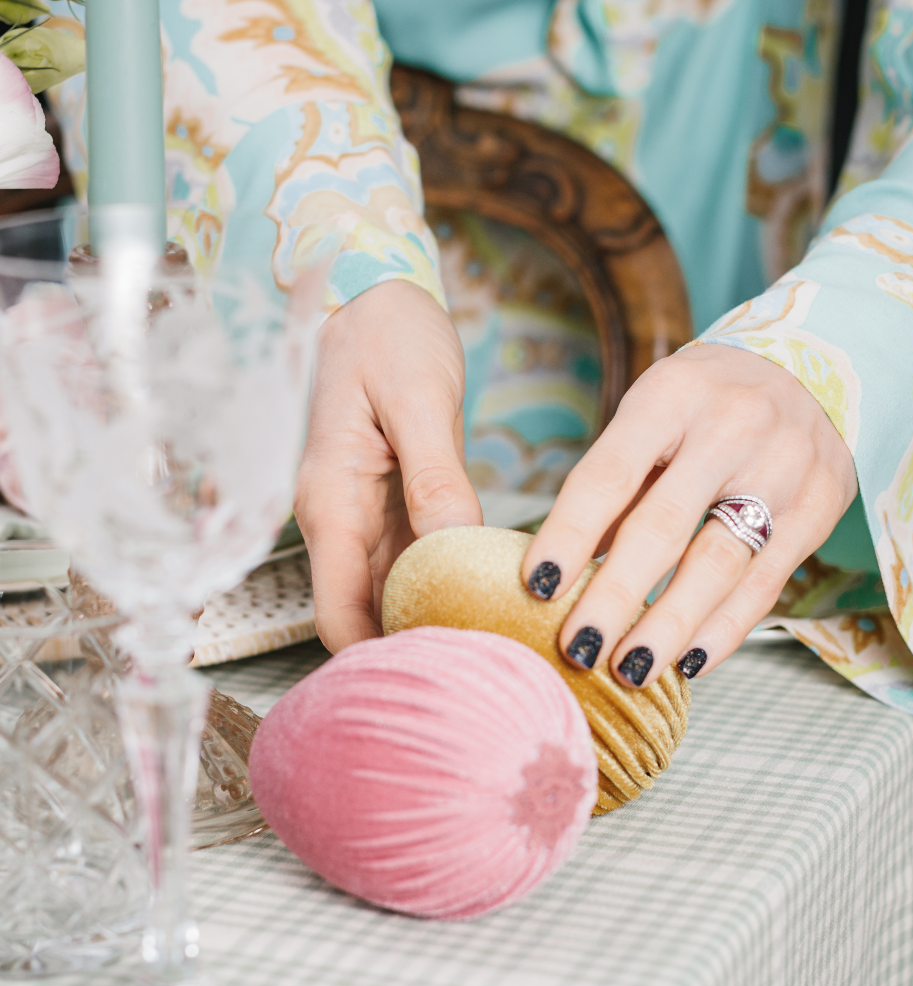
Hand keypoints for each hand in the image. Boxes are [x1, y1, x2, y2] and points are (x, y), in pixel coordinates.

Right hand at [294, 280, 481, 650]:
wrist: (375, 295)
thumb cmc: (386, 334)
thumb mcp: (416, 400)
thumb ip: (434, 478)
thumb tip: (454, 549)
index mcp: (331, 503)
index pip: (338, 615)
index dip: (379, 657)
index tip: (441, 678)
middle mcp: (342, 522)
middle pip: (367, 616)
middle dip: (415, 650)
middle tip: (486, 673)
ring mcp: (368, 517)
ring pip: (394, 595)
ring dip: (436, 622)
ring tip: (498, 646)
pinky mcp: (396, 505)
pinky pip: (417, 563)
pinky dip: (448, 585)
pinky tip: (489, 597)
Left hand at [521, 343, 857, 686]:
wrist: (813, 368)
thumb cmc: (705, 402)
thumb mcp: (652, 415)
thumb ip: (617, 487)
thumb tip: (567, 570)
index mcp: (670, 397)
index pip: (608, 476)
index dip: (570, 535)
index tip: (537, 585)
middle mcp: (730, 428)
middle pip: (662, 526)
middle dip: (615, 596)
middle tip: (577, 647)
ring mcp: (782, 469)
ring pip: (718, 564)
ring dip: (669, 626)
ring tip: (629, 670)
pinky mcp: (817, 509)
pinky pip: (764, 583)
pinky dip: (724, 629)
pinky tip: (689, 662)